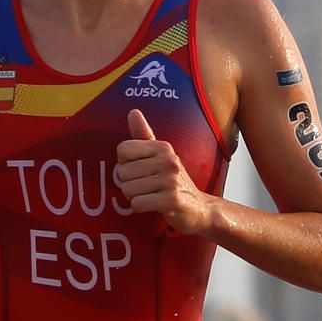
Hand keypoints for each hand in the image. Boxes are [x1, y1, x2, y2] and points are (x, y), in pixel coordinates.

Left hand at [116, 109, 212, 234]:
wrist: (199, 209)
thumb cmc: (172, 180)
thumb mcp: (160, 155)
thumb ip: (143, 135)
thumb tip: (133, 111)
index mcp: (163, 147)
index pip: (123, 150)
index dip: (125, 163)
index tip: (140, 169)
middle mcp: (169, 160)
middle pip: (122, 172)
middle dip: (129, 184)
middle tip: (147, 187)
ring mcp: (172, 180)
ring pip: (127, 190)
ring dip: (134, 197)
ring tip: (151, 195)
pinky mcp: (172, 200)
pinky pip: (137, 204)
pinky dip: (140, 208)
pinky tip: (154, 205)